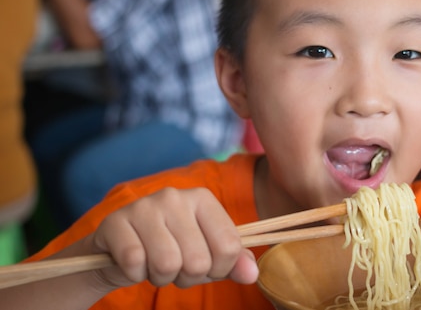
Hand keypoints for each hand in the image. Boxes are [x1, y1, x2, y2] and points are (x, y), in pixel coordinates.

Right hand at [87, 187, 258, 290]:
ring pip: (167, 264)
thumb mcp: (207, 254)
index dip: (218, 270)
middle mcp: (176, 196)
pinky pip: (134, 263)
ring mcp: (144, 206)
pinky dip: (135, 275)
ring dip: (161, 278)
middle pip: (198, 261)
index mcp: (203, 199)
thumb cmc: (171, 249)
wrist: (118, 250)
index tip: (205, 266)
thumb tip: (252, 273)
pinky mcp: (115, 222)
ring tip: (154, 265)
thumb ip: (233, 262)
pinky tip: (133, 264)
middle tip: (174, 267)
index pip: (229, 247)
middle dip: (186, 277)